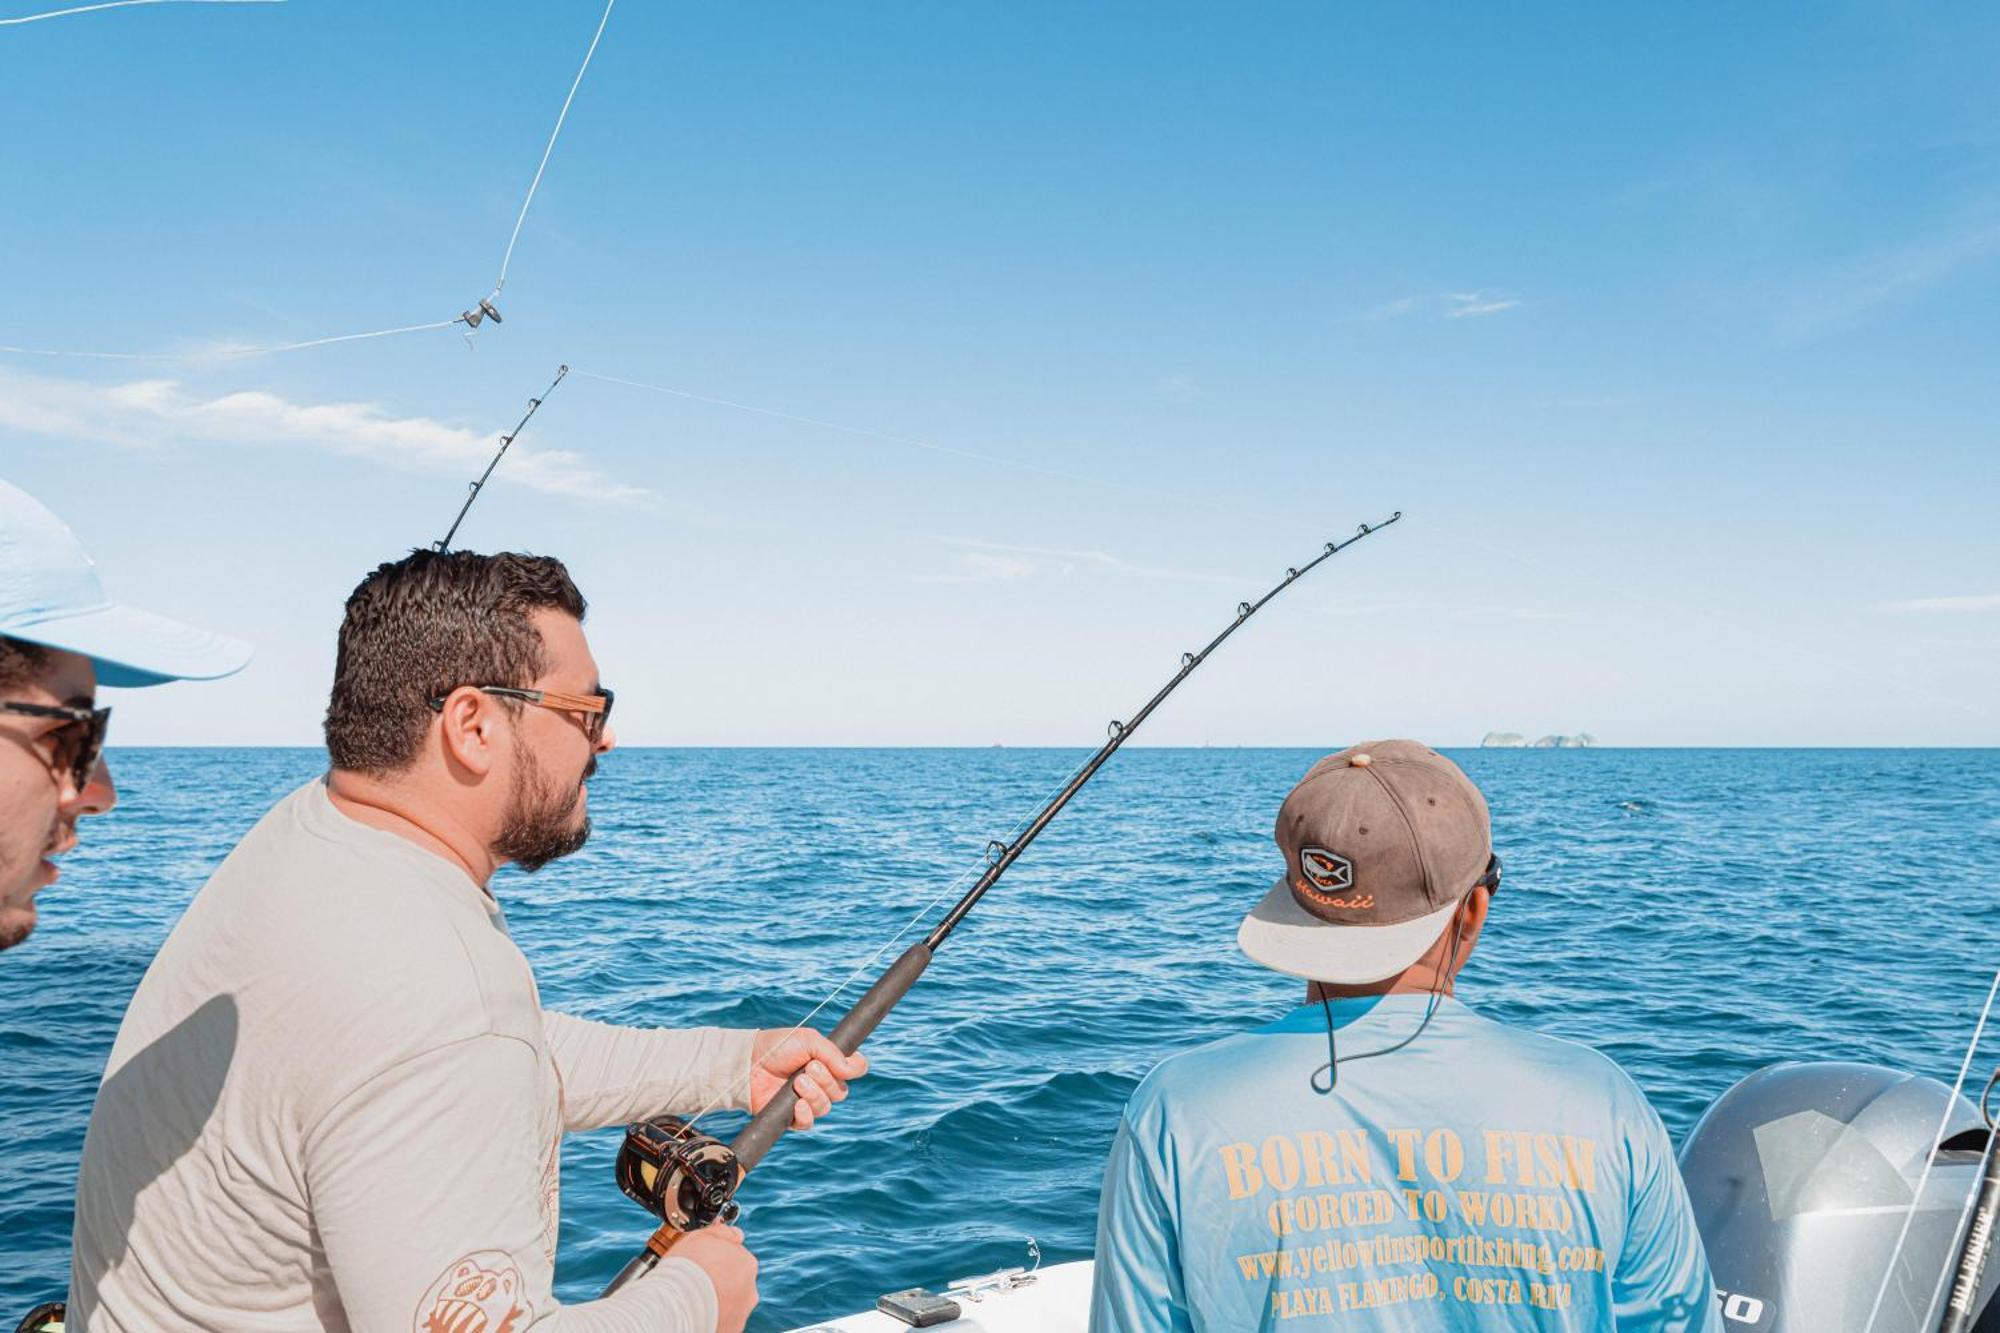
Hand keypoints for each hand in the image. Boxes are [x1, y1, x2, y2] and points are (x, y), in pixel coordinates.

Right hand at [674, 1224, 757, 1332]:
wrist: (674, 1307)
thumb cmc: (685, 1269)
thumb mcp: (700, 1237)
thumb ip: (722, 1233)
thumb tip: (736, 1234)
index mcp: (747, 1264)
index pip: (735, 1258)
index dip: (716, 1259)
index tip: (701, 1263)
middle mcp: (750, 1291)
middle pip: (734, 1282)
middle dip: (718, 1281)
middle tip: (695, 1282)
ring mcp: (741, 1314)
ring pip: (729, 1304)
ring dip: (715, 1301)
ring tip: (693, 1301)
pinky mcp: (730, 1331)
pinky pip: (722, 1321)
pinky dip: (712, 1318)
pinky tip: (696, 1315)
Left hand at [748, 1027, 869, 1129]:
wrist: (749, 1063)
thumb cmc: (777, 1047)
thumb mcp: (808, 1040)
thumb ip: (832, 1053)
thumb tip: (853, 1069)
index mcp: (829, 1063)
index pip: (855, 1069)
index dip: (855, 1068)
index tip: (845, 1065)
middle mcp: (821, 1083)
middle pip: (841, 1092)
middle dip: (826, 1080)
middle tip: (809, 1068)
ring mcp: (807, 1100)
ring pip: (825, 1107)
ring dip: (814, 1094)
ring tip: (797, 1082)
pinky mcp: (792, 1116)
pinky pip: (809, 1123)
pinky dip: (806, 1113)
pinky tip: (797, 1104)